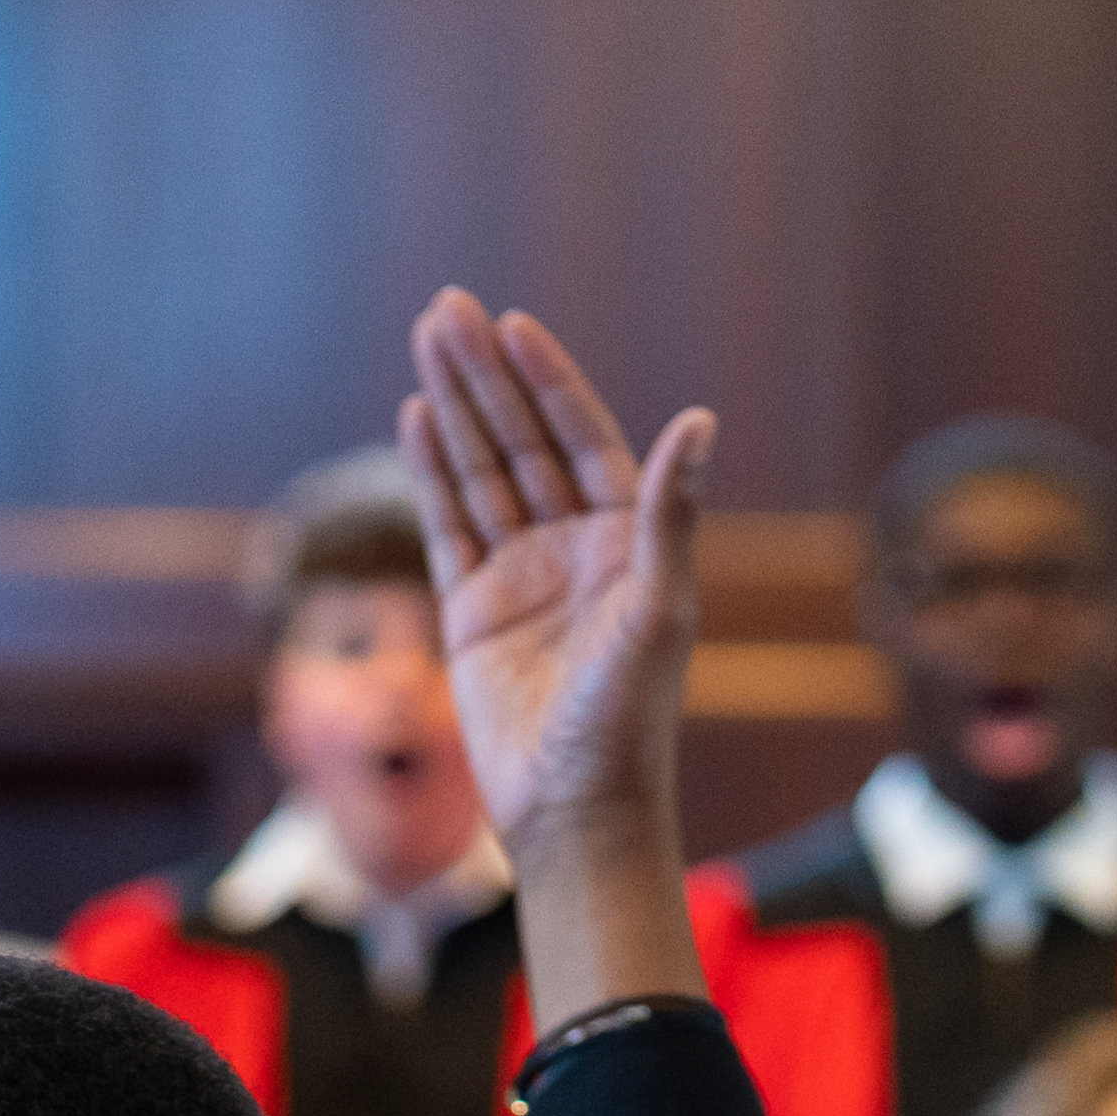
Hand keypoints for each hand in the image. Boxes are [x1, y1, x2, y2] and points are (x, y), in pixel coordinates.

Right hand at [397, 289, 712, 1020]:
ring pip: (482, 473)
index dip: (549, 380)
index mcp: (627, 540)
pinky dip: (434, 472)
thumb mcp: (657, 609)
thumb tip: (700, 421)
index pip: (581, 438)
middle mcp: (574, 548)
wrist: (573, 809)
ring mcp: (520, 576)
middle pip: (523, 441)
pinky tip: (417, 419)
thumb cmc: (628, 719)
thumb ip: (668, 514)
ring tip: (424, 340)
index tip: (515, 325)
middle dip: (488, 376)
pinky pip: (448, 525)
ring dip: (456, 408)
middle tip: (448, 306)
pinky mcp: (474, 610)